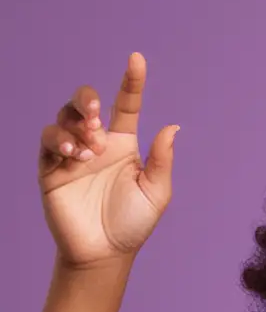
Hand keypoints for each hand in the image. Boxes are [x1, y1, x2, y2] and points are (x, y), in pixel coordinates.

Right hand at [37, 55, 177, 267]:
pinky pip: (48, 141)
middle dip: (88, 101)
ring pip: (64, 118)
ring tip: (87, 150)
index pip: (127, 105)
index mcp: (124, 144)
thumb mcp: (156, 192)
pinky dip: (59, 140)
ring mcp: (71, 154)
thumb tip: (173, 127)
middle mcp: (97, 143)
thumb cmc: (133, 223)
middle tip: (97, 118)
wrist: (104, 253)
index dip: (131, 81)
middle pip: (86, 104)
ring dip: (75, 126)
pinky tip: (74, 154)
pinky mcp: (51, 168)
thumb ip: (161, 160)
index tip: (137, 59)